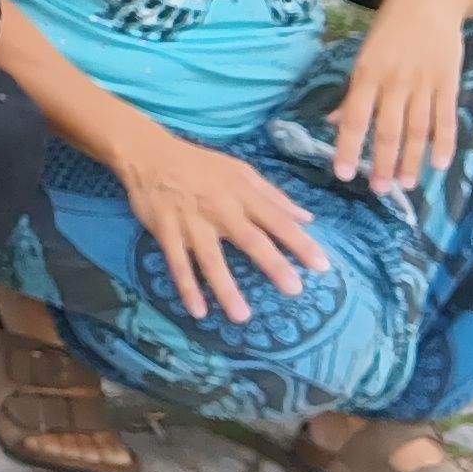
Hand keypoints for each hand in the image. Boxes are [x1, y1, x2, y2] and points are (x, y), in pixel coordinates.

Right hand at [114, 120, 327, 322]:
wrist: (149, 154)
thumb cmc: (201, 165)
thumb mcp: (240, 171)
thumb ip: (274, 196)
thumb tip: (307, 218)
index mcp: (242, 193)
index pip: (276, 220)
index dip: (300, 242)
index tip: (322, 266)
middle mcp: (220, 209)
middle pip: (250, 240)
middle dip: (273, 265)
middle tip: (294, 290)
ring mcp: (192, 222)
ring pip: (211, 259)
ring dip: (226, 288)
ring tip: (242, 317)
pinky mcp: (166, 231)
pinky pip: (178, 263)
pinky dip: (187, 287)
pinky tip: (199, 311)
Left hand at [330, 0, 465, 194]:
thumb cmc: (390, 28)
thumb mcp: (364, 54)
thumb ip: (354, 92)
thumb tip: (336, 123)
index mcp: (367, 74)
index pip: (355, 118)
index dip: (349, 147)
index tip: (344, 173)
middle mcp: (394, 82)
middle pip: (387, 130)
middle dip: (382, 163)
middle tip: (379, 190)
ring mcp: (423, 83)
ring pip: (416, 130)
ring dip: (412, 160)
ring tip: (406, 185)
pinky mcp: (449, 82)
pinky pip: (446, 118)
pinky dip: (444, 142)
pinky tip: (440, 164)